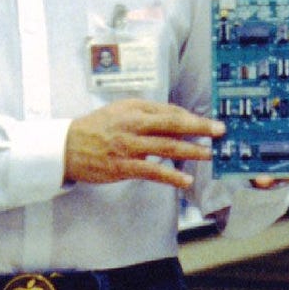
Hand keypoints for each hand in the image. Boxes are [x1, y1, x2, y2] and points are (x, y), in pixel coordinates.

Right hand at [64, 98, 222, 188]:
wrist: (68, 146)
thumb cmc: (98, 127)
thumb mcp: (122, 110)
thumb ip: (148, 113)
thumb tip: (177, 118)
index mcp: (134, 109)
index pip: (169, 111)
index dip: (192, 117)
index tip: (210, 122)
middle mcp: (133, 125)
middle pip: (172, 125)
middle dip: (199, 127)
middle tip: (220, 131)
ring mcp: (129, 147)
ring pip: (166, 147)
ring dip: (191, 150)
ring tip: (210, 154)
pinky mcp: (123, 167)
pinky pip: (152, 172)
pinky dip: (171, 176)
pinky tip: (186, 180)